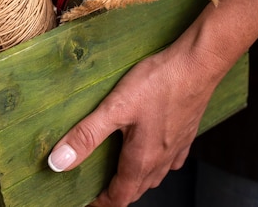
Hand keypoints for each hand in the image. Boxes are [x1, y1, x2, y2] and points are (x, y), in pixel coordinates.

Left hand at [48, 44, 219, 205]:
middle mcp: (161, 159)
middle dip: (117, 192)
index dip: (102, 202)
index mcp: (142, 159)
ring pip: (154, 175)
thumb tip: (59, 162)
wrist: (197, 65)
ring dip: (137, 179)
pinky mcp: (186, 131)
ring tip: (120, 171)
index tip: (88, 201)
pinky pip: (171, 158)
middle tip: (98, 186)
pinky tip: (153, 151)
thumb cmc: (159, 83)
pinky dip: (157, 162)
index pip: (120, 196)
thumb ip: (86, 135)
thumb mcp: (114, 108)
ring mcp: (177, 146)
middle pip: (137, 188)